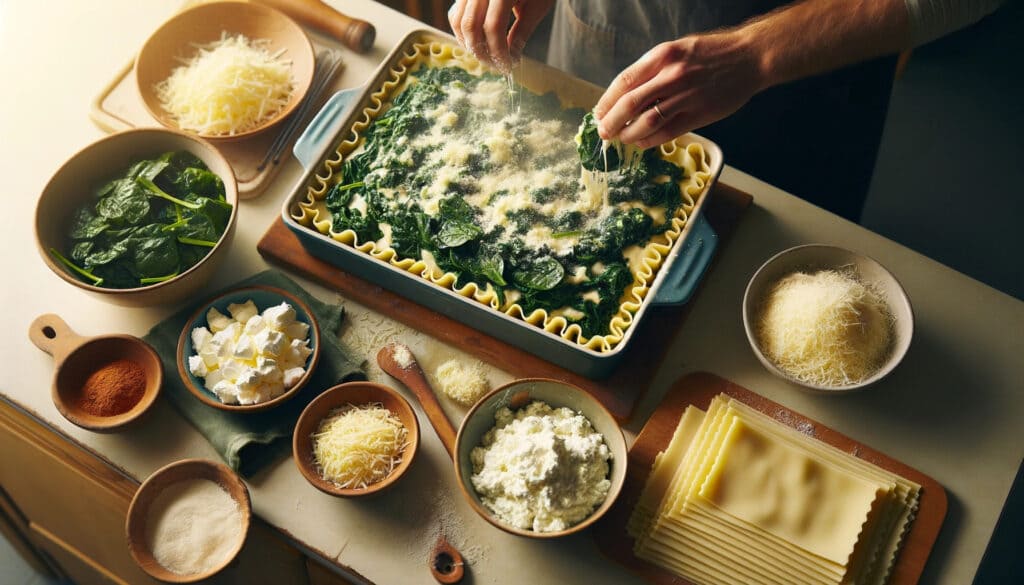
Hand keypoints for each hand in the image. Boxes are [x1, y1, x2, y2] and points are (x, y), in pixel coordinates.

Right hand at [448, 0, 554, 69]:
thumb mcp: (537, 6)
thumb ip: (522, 31)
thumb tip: (511, 56)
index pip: (493, 27)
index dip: (499, 52)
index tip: (509, 66)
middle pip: (471, 26)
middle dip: (482, 52)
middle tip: (497, 66)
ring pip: (458, 21)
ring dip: (470, 44)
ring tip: (487, 56)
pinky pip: (456, 13)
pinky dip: (464, 31)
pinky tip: (479, 41)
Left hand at [594, 32, 766, 148]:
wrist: (750, 58)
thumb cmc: (713, 53)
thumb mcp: (679, 49)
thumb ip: (654, 69)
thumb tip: (627, 94)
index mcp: (663, 55)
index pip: (624, 81)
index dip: (607, 100)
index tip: (598, 112)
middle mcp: (672, 75)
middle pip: (630, 103)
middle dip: (611, 121)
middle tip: (603, 131)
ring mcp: (686, 96)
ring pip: (647, 121)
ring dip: (628, 133)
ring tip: (621, 138)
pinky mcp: (699, 114)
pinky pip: (667, 132)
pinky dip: (650, 140)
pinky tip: (642, 142)